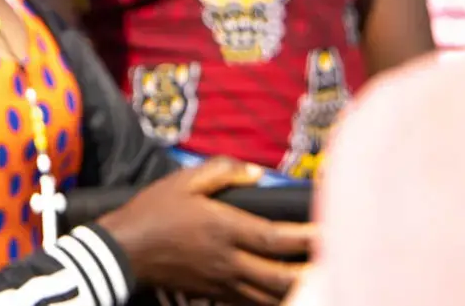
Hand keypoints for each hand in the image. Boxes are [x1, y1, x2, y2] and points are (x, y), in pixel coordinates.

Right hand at [96, 156, 312, 304]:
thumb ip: (222, 172)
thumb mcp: (183, 180)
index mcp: (224, 229)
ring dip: (301, 290)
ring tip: (323, 278)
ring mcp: (223, 282)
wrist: (124, 250)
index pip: (277, 239)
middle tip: (339, 262)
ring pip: (273, 296)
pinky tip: (289, 292)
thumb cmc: (153, 211)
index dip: (309, 237)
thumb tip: (257, 173)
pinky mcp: (216, 294)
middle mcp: (229, 260)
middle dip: (316, 273)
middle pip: (284, 277)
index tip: (331, 229)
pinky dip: (276, 300)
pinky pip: (254, 303)